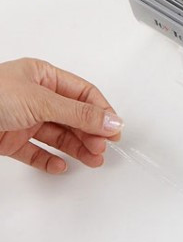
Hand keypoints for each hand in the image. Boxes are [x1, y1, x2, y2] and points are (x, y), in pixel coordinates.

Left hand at [0, 58, 122, 173]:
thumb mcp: (41, 101)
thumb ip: (79, 114)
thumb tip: (111, 120)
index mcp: (42, 76)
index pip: (83, 94)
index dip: (101, 111)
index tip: (114, 130)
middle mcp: (34, 96)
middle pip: (73, 116)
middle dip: (90, 133)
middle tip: (103, 147)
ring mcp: (22, 119)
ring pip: (58, 135)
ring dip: (77, 148)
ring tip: (91, 159)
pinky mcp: (10, 140)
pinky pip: (36, 152)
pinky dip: (50, 160)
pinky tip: (61, 165)